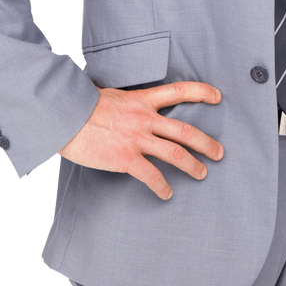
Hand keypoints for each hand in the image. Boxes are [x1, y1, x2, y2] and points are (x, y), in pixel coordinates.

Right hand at [57, 81, 223, 200]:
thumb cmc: (83, 105)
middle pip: (184, 130)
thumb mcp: (112, 96)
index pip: (178, 91)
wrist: (65, 115)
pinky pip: (151, 175)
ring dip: (192, 165)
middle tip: (219, 153)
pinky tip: (167, 194)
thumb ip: (128, 104)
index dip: (201, 92)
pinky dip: (162, 186)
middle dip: (205, 143)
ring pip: (174, 153)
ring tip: (202, 174)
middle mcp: (144, 118)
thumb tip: (129, 107)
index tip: (218, 96)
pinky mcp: (125, 158)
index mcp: (142, 100)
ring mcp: (136, 139)